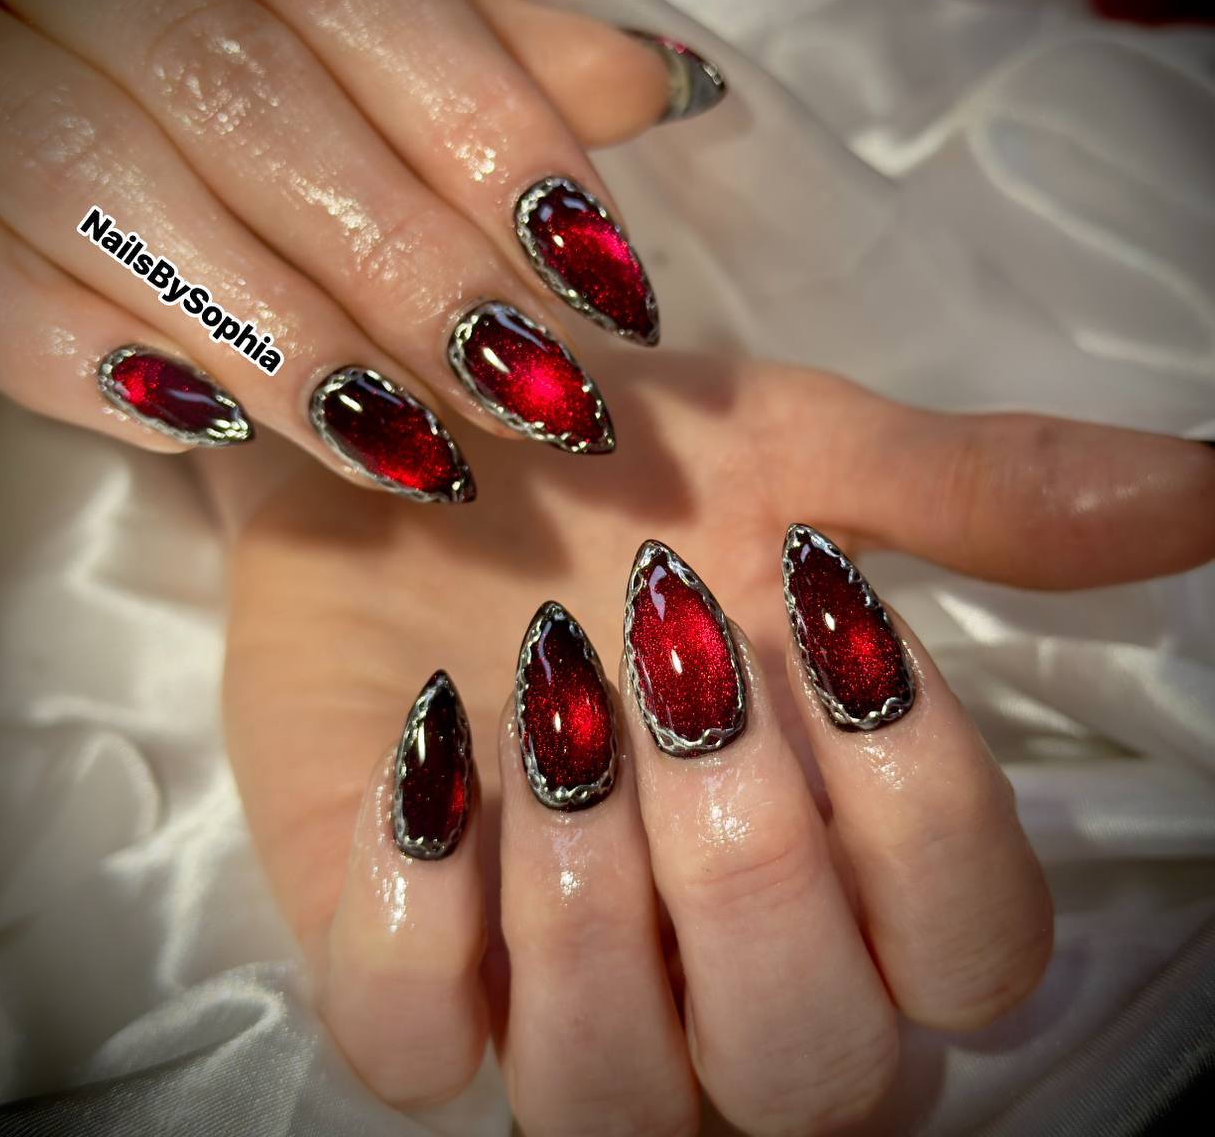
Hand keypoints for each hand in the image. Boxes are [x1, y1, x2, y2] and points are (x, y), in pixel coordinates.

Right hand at [0, 0, 717, 495]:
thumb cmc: (194, 20)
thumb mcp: (332, 8)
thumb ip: (476, 45)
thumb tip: (652, 85)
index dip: (488, 133)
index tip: (601, 285)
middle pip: (237, 89)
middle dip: (401, 264)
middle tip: (526, 397)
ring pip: (97, 175)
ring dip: (274, 336)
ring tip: (408, 451)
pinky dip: (78, 358)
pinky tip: (208, 433)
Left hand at [212, 351, 1214, 1134]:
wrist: (415, 456)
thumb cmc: (615, 469)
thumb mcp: (793, 456)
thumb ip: (977, 498)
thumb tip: (1203, 488)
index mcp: (844, 859)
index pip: (976, 959)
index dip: (922, 804)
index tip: (816, 603)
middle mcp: (713, 965)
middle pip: (815, 1066)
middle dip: (750, 856)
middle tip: (673, 660)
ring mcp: (543, 987)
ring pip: (613, 1105)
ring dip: (592, 899)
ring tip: (550, 706)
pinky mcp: (393, 969)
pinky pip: (410, 1049)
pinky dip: (417, 917)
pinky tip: (429, 749)